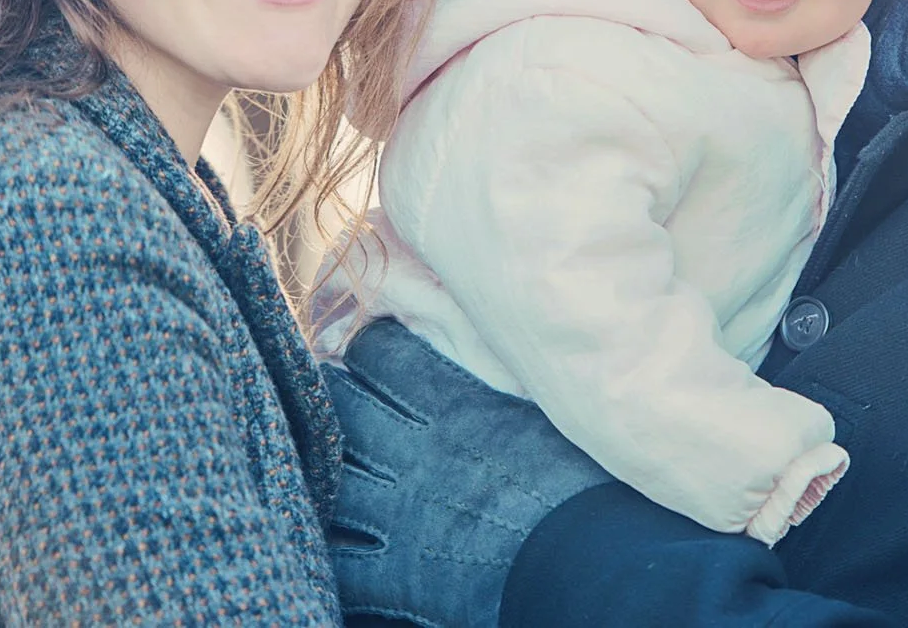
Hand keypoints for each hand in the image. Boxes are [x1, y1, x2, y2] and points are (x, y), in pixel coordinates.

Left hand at [325, 319, 614, 627]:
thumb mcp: (544, 409)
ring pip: (325, 480)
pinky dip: (332, 554)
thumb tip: (495, 333)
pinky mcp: (394, 573)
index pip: (377, 352)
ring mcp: (395, 513)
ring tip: (323, 473)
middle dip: (331, 399)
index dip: (369, 350)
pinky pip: (339, 560)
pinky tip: (334, 549)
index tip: (372, 355)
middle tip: (334, 404)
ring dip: (320, 473)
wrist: (588, 559)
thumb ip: (503, 378)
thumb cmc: (583, 479)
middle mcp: (410, 450)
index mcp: (448, 401)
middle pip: (337, 405)